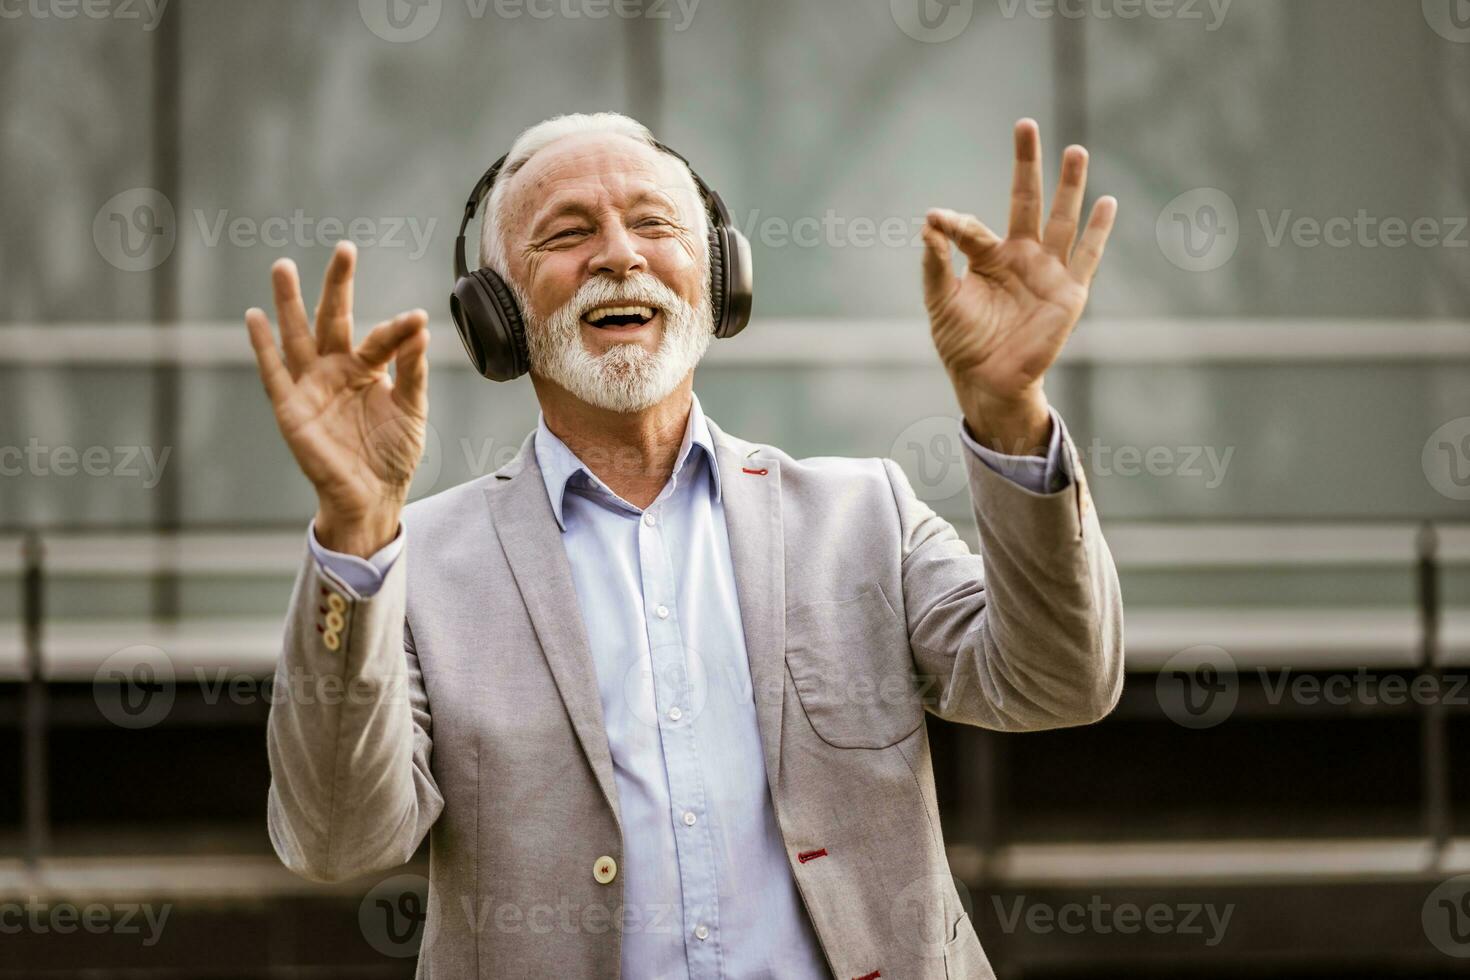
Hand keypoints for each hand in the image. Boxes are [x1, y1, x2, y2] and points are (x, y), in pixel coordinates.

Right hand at [245, 240, 429, 556]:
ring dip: (289, 303)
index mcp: (368, 369)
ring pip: (298, 336)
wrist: (373, 495)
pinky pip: (273, 373)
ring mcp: (311, 386)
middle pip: (335, 319)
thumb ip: (413, 371)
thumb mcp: (412, 410)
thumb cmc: (393, 453)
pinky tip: (254, 317)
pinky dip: (262, 346)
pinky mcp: (291, 408)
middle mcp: (336, 370)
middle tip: (344, 249)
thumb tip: (420, 329)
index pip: (382, 338)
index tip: (416, 319)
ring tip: (284, 266)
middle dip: (337, 285)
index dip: (398, 330)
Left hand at [921, 119, 1116, 453]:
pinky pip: (1086, 256)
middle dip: (1027, 164)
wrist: (988, 382)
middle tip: (1025, 125)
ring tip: (1074, 151)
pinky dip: (1097, 231)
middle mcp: (1020, 256)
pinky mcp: (1068, 292)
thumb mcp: (941, 303)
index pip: (971, 228)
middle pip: (1025, 201)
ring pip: (1060, 219)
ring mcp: (1046, 271)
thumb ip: (934, 265)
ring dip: (1068, 186)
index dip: (953, 224)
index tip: (935, 219)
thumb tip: (927, 225)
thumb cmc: (962, 343)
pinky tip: (1107, 202)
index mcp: (987, 257)